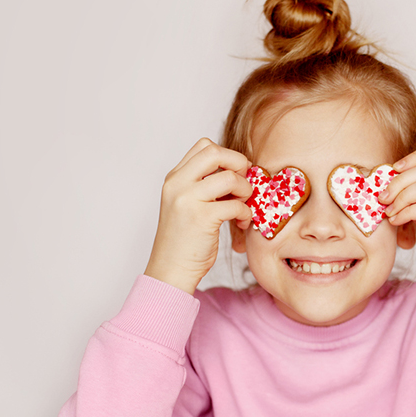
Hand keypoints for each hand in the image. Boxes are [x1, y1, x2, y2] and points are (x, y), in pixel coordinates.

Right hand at [144, 138, 252, 294]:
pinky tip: (242, 222)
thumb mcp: (188, 204)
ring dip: (245, 191)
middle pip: (216, 152)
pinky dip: (246, 213)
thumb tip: (240, 170)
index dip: (227, 156)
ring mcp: (187, 199)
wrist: (170, 271)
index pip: (204, 146)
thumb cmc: (185, 240)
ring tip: (243, 206)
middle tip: (244, 184)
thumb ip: (205, 185)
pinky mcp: (201, 217)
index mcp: (175, 178)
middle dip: (239, 164)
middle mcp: (178, 184)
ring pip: (230, 177)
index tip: (236, 173)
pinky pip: (236, 204)